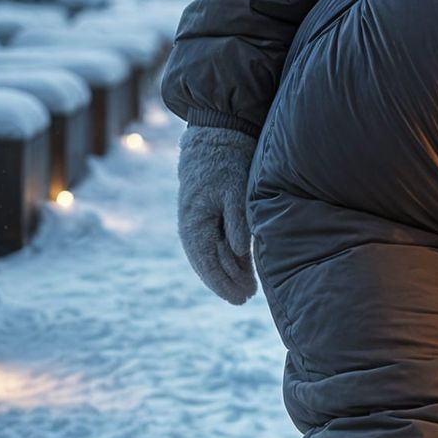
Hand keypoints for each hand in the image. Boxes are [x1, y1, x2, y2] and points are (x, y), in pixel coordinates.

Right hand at [176, 125, 258, 303]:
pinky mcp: (205, 216)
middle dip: (226, 283)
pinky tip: (240, 268)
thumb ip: (237, 221)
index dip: (223, 283)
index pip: (207, 263)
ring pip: (210, 256)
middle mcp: (191, 227)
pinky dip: (226, 258)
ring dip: (227, 273)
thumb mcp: (234, 191)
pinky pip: (213, 244)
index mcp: (194, 223)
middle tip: (246, 299)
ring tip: (247, 289)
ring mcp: (196, 222)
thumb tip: (240, 250)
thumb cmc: (226, 163)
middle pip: (207, 264)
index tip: (240, 298)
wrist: (215, 138)